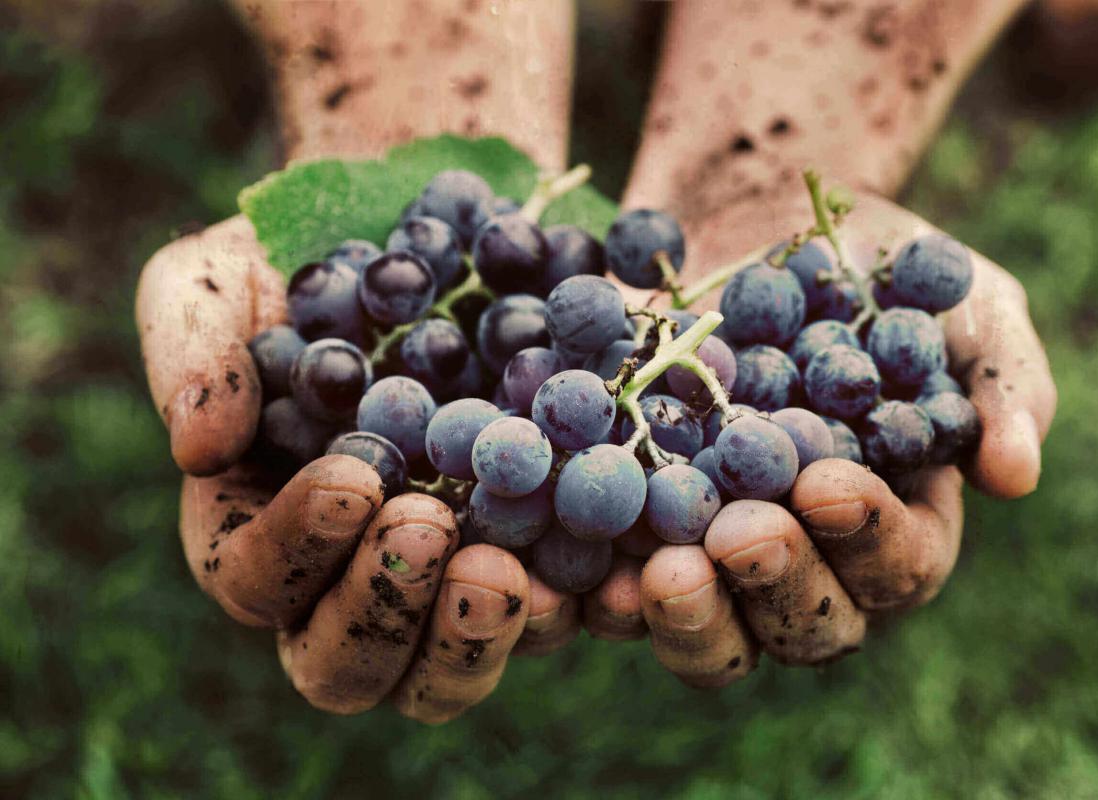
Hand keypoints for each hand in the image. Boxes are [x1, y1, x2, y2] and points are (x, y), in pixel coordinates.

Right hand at [136, 217, 582, 719]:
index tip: (354, 479)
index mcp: (265, 530)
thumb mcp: (222, 277)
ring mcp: (450, 577)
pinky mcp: (540, 556)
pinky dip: (579, 609)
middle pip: (347, 666)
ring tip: (508, 572)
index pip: (258, 580)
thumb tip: (199, 448)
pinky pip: (558, 618)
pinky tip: (610, 572)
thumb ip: (191, 351)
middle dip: (383, 611)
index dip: (297, 546)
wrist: (435, 234)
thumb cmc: (305, 260)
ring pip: (447, 674)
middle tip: (431, 529)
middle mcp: (354, 576)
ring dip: (475, 640)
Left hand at [599, 188, 1056, 683]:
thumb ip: (1001, 383)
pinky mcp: (634, 524)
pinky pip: (614, 581)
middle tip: (740, 536)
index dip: (868, 537)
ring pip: (710, 628)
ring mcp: (716, 550)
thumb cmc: (876, 268)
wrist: (755, 219)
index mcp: (896, 523)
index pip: (898, 565)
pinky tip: (571, 569)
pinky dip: (593, 590)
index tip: (829, 483)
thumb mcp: (962, 304)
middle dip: (774, 586)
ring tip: (657, 574)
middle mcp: (808, 558)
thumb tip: (1016, 476)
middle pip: (803, 624)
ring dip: (685, 616)